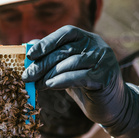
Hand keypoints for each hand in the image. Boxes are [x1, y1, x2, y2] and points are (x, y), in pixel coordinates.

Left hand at [22, 25, 138, 137]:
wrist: (111, 105)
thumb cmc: (84, 84)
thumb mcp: (67, 68)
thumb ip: (52, 57)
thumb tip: (28, 47)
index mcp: (87, 39)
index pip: (66, 33)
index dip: (46, 42)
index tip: (29, 55)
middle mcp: (98, 46)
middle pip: (64, 51)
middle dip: (42, 64)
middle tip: (27, 76)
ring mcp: (104, 60)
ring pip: (70, 63)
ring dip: (49, 74)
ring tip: (37, 84)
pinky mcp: (106, 76)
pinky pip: (80, 76)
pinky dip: (61, 81)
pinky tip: (49, 86)